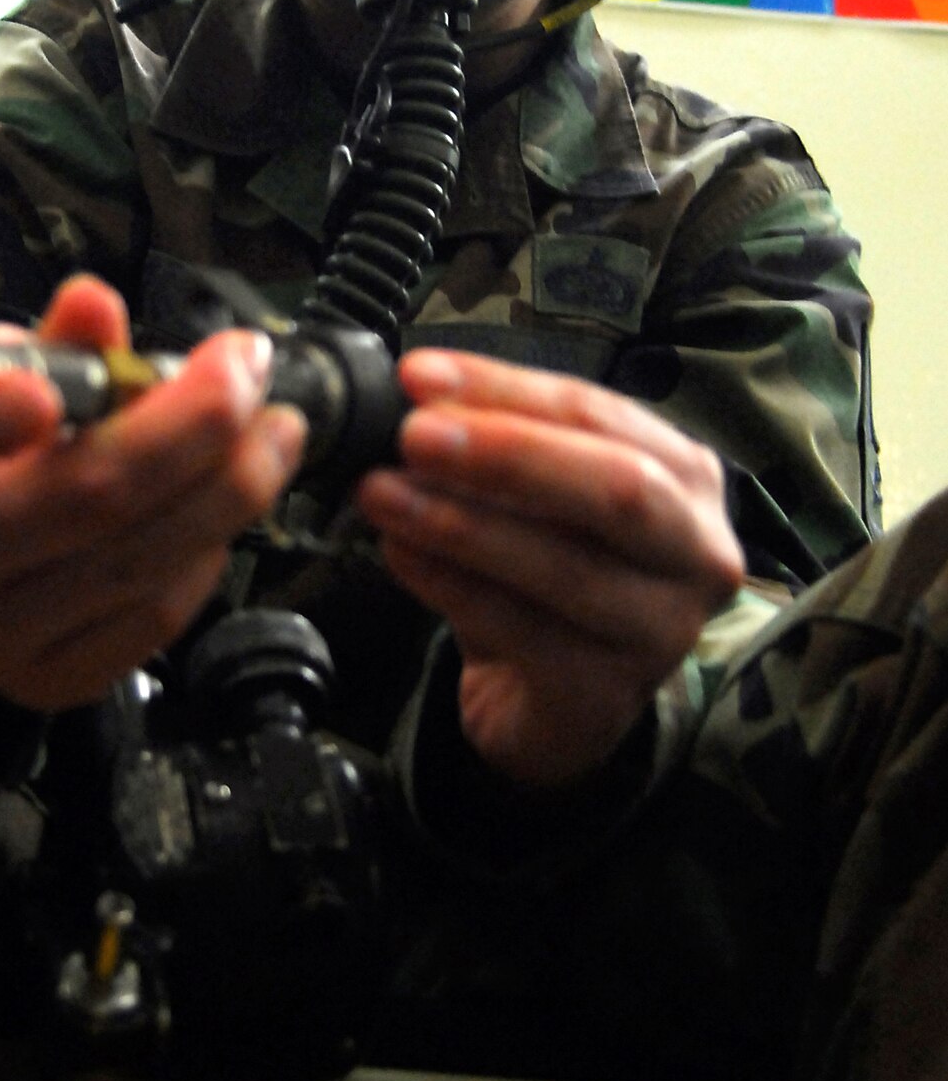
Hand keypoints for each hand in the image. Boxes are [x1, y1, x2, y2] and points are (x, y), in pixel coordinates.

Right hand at [0, 275, 305, 709]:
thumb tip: (94, 306)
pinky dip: (207, 553)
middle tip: (247, 370)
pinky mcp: (46, 681)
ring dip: (231, 487)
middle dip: (191, 426)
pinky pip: (156, 617)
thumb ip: (53, 344)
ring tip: (273, 430)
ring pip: (139, 561)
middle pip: (82, 499)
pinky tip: (223, 505)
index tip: (40, 390)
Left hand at [356, 350, 743, 790]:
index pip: (598, 414)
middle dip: (506, 454)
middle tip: (414, 435)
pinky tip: (401, 554)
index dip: (506, 390)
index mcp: (684, 477)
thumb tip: (420, 399)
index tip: (421, 377)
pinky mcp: (609, 694)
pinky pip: (522, 630)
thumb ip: (500, 446)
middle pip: (614, 487)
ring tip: (384, 494)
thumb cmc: (551, 581)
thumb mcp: (540, 500)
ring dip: (461, 523)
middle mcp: (696, 550)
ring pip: (565, 565)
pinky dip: (452, 586)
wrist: (556, 704)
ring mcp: (663, 630)